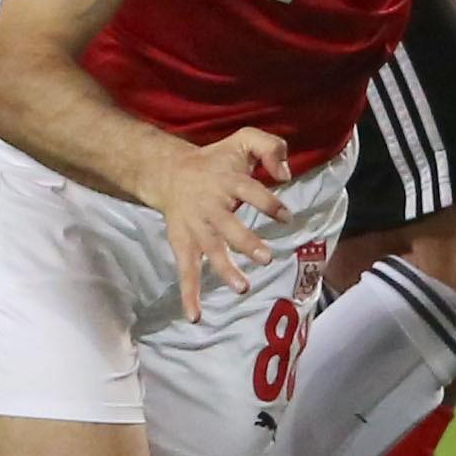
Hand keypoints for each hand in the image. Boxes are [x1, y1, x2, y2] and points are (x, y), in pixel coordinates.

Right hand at [147, 127, 295, 319]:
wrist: (169, 172)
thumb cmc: (216, 160)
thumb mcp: (243, 140)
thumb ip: (270, 147)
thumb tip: (285, 174)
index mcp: (227, 180)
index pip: (250, 191)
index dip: (268, 203)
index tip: (286, 217)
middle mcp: (210, 206)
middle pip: (229, 225)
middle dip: (246, 242)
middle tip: (266, 258)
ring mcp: (196, 228)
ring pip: (210, 250)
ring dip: (225, 269)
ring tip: (243, 287)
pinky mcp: (183, 244)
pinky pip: (186, 270)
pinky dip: (189, 294)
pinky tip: (195, 316)